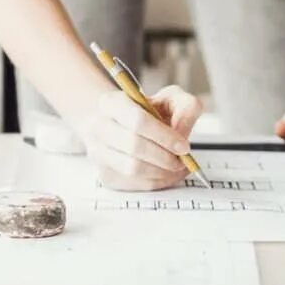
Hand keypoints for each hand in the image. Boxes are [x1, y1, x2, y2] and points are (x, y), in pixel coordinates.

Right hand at [82, 84, 203, 190]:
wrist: (125, 125)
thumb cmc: (149, 112)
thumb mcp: (172, 99)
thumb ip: (186, 108)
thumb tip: (182, 133)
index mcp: (112, 103)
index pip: (137, 120)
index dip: (164, 136)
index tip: (183, 146)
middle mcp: (99, 127)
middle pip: (134, 146)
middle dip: (165, 157)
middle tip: (181, 160)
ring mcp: (99, 153)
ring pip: (133, 169)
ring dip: (162, 172)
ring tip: (176, 166)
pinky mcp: (106, 174)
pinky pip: (135, 184)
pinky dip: (157, 182)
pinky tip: (166, 172)